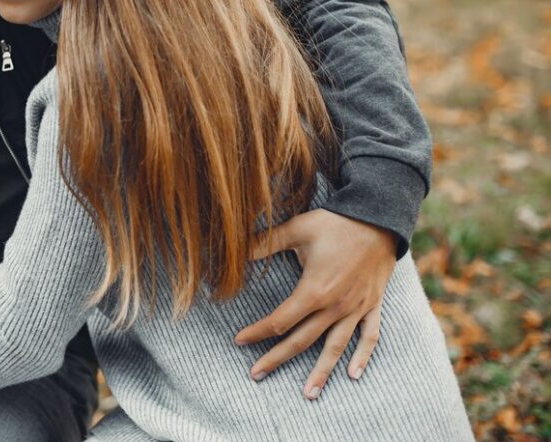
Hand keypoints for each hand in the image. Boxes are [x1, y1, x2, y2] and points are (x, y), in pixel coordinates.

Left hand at [234, 208, 394, 398]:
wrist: (378, 218)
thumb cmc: (335, 223)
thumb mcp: (297, 229)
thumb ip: (265, 243)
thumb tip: (234, 249)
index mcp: (314, 291)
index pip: (279, 321)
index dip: (257, 332)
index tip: (239, 340)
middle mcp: (335, 306)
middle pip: (302, 340)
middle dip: (276, 358)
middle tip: (256, 375)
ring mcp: (356, 308)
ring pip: (335, 347)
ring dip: (321, 372)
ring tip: (308, 394)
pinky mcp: (372, 306)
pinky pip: (369, 336)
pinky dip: (362, 356)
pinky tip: (353, 375)